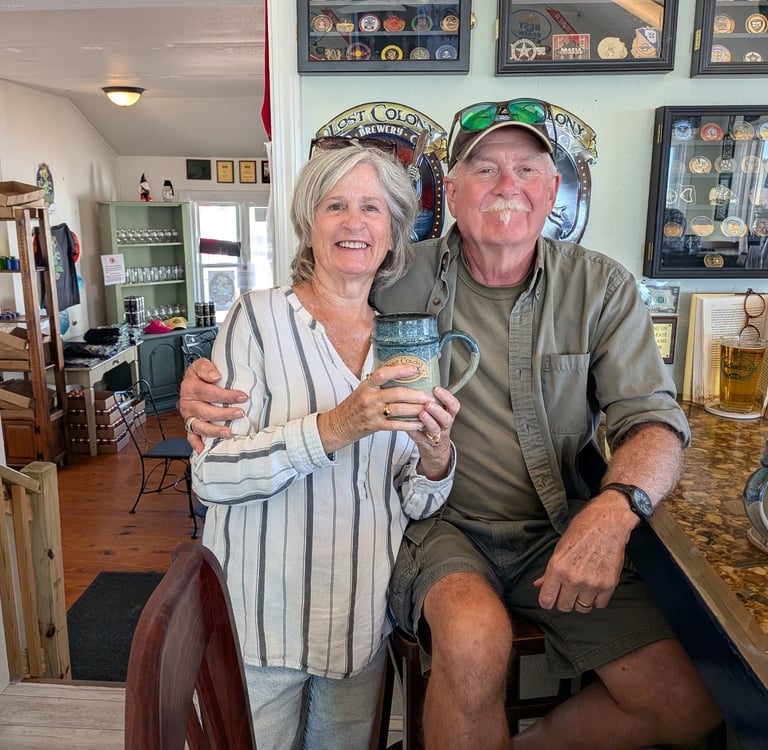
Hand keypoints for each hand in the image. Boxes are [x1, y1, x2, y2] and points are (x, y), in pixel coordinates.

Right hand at [177, 358, 247, 452]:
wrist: (191, 380)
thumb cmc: (200, 374)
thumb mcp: (201, 365)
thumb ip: (207, 368)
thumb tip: (215, 376)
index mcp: (190, 388)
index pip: (210, 393)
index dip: (227, 395)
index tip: (242, 396)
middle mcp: (188, 403)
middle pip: (206, 411)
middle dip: (224, 414)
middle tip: (240, 413)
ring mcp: (188, 416)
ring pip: (199, 426)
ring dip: (214, 431)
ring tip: (228, 432)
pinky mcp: (189, 424)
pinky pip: (190, 436)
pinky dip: (195, 443)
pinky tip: (202, 449)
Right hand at [317, 366, 456, 464]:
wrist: (338, 425)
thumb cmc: (353, 407)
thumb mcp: (362, 390)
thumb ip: (378, 384)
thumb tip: (399, 373)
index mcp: (367, 385)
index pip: (383, 374)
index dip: (399, 370)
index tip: (414, 369)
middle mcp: (369, 398)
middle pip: (396, 394)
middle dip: (416, 395)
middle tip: (428, 395)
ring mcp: (372, 412)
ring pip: (399, 410)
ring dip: (416, 409)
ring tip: (428, 408)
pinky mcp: (375, 426)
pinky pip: (396, 425)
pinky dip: (410, 424)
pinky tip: (419, 423)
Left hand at [409, 386, 458, 479]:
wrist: (432, 445)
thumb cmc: (432, 421)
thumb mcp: (435, 409)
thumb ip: (428, 398)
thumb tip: (413, 380)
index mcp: (448, 413)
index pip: (453, 405)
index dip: (447, 397)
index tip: (437, 389)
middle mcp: (443, 424)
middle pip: (446, 418)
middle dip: (438, 410)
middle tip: (429, 403)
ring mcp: (435, 434)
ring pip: (435, 428)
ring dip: (428, 420)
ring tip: (422, 413)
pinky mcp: (423, 441)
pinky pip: (419, 436)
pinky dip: (414, 430)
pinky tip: (408, 424)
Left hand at [533, 494, 636, 612]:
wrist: (607, 524)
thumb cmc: (581, 531)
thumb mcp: (559, 549)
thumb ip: (549, 571)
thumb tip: (539, 585)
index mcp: (557, 568)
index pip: (546, 599)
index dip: (546, 602)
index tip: (549, 600)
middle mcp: (573, 578)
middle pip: (564, 606)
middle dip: (564, 601)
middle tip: (567, 592)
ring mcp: (591, 583)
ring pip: (582, 608)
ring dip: (580, 601)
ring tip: (582, 589)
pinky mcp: (608, 585)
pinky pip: (599, 605)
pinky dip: (596, 600)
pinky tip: (594, 589)